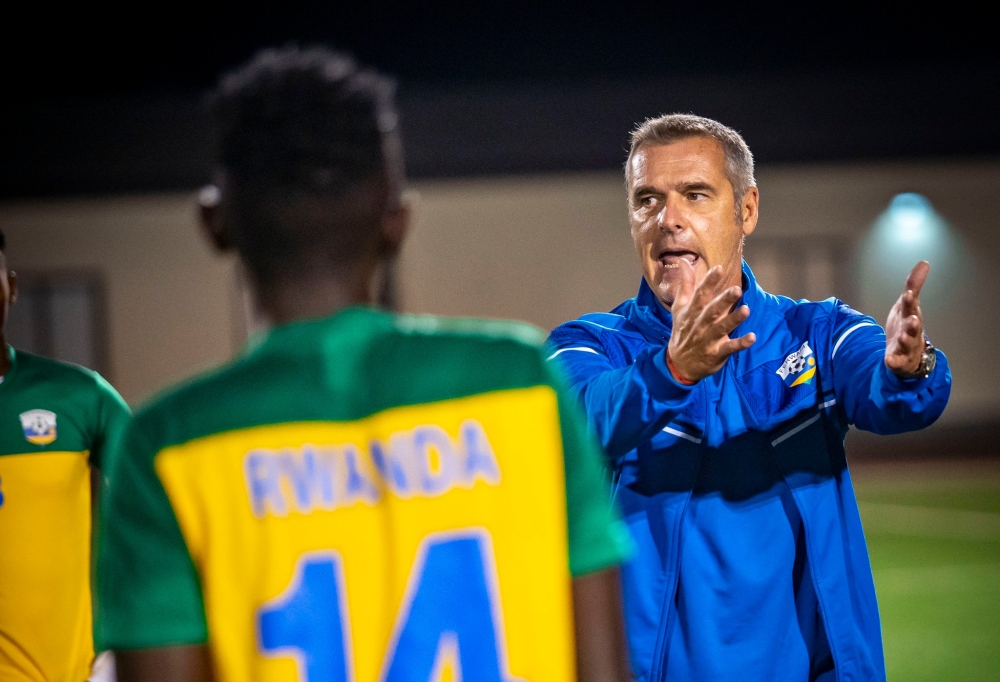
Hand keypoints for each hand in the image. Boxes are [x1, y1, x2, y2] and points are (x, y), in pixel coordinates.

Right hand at [666, 261, 755, 382]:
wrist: (679, 363)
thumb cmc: (682, 330)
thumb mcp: (680, 307)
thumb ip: (685, 284)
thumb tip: (684, 261)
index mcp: (692, 312)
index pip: (700, 295)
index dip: (709, 282)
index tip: (719, 269)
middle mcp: (700, 324)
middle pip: (712, 311)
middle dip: (724, 300)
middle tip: (737, 289)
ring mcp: (709, 339)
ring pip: (722, 328)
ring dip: (734, 319)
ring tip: (746, 310)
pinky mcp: (717, 353)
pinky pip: (730, 348)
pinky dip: (741, 343)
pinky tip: (752, 337)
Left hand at [884, 261, 929, 376]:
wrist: (909, 353)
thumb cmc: (907, 325)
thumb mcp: (908, 305)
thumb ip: (913, 285)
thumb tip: (924, 262)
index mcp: (912, 316)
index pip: (911, 307)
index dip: (911, 301)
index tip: (909, 293)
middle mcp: (911, 332)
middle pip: (913, 327)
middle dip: (913, 323)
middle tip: (913, 319)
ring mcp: (905, 347)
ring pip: (907, 344)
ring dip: (905, 340)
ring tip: (902, 337)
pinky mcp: (898, 360)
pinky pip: (896, 361)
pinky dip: (894, 361)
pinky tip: (889, 360)